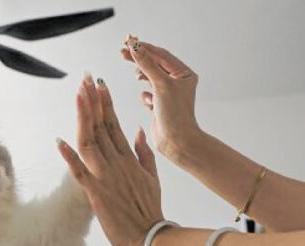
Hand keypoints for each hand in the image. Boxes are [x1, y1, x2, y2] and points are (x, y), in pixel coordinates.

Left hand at [57, 76, 163, 245]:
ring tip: (78, 95)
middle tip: (85, 79)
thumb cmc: (149, 209)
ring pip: (91, 142)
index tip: (99, 85)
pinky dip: (69, 157)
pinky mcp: (96, 193)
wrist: (148, 237)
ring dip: (83, 118)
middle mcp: (117, 163)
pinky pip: (79, 172)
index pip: (114, 125)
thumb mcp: (153, 176)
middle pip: (101, 127)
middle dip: (93, 101)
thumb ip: (144, 152)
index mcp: (129, 158)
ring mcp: (106, 177)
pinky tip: (59, 140)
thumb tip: (138, 129)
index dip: (105, 104)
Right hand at [122, 38, 200, 159]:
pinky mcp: (160, 106)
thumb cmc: (174, 114)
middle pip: (155, 64)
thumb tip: (135, 47)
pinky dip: (145, 94)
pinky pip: (150, 94)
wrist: (176, 141)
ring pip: (151, 78)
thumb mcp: (160, 84)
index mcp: (184, 74)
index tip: (127, 43)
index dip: (144, 48)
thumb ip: (147, 65)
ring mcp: (169, 94)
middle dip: (139, 59)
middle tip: (122, 52)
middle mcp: (178, 82)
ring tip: (135, 75)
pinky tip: (146, 99)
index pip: (161, 55)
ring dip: (142, 75)